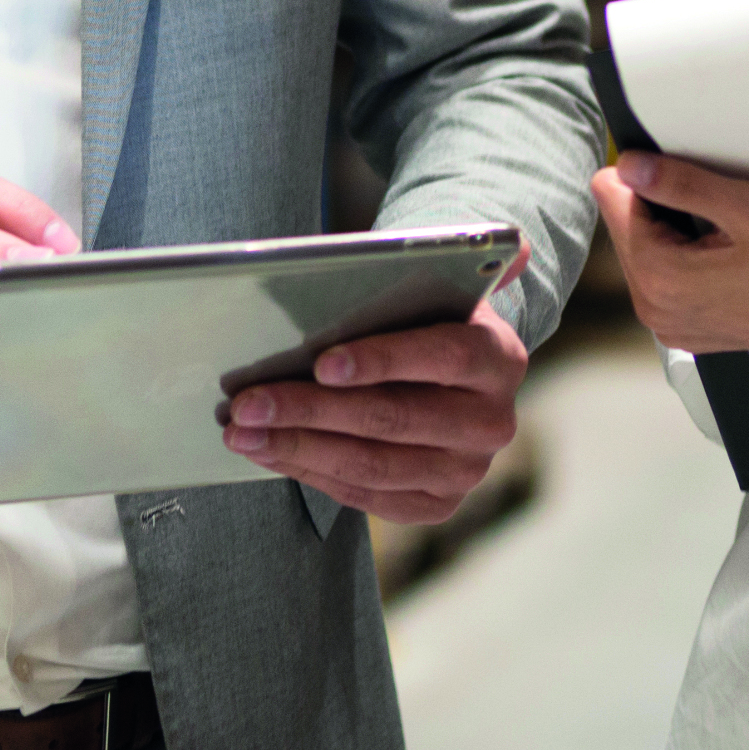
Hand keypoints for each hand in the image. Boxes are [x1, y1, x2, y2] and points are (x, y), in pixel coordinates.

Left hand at [218, 289, 529, 525]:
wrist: (455, 376)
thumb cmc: (425, 319)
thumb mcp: (435, 287)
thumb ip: (444, 263)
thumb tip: (506, 245)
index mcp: (498, 357)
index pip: (444, 356)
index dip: (382, 360)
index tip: (321, 363)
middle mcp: (491, 422)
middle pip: (394, 418)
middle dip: (311, 410)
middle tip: (247, 403)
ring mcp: (466, 470)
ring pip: (372, 464)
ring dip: (297, 448)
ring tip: (242, 432)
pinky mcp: (438, 504)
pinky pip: (366, 494)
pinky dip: (311, 472)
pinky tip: (268, 452)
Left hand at [586, 153, 748, 375]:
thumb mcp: (745, 207)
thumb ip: (679, 183)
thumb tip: (629, 165)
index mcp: (660, 278)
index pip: (611, 199)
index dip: (646, 174)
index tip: (683, 172)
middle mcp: (656, 310)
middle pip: (627, 227)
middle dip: (662, 205)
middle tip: (720, 209)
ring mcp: (672, 326)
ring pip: (646, 251)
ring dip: (676, 231)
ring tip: (730, 235)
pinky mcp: (690, 331)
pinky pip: (667, 278)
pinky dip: (688, 258)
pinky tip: (730, 258)